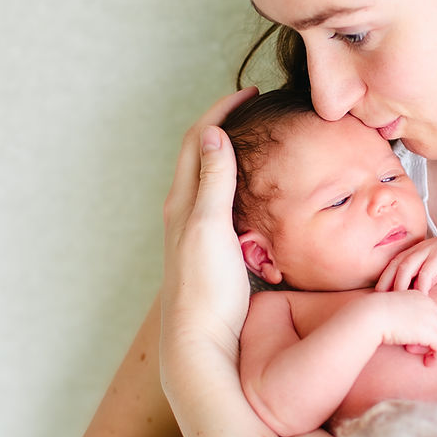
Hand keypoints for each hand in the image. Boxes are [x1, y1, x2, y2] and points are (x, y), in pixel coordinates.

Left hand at [159, 87, 258, 372]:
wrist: (200, 343)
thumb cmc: (205, 288)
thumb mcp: (210, 228)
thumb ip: (212, 181)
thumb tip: (212, 132)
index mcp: (182, 201)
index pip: (196, 140)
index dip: (219, 112)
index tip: (248, 93)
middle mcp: (183, 212)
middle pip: (197, 154)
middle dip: (221, 124)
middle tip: (252, 110)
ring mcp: (194, 232)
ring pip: (206, 177)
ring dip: (225, 151)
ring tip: (254, 140)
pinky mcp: (208, 250)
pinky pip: (216, 200)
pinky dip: (231, 180)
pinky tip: (252, 191)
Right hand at [357, 290, 436, 364]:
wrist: (371, 315)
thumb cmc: (375, 315)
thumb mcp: (393, 310)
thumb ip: (405, 316)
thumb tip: (410, 330)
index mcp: (421, 297)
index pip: (434, 316)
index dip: (426, 330)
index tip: (411, 338)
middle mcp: (429, 305)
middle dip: (431, 339)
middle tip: (413, 348)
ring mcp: (431, 318)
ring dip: (434, 349)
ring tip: (420, 356)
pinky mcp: (431, 333)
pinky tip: (427, 362)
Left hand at [376, 233, 436, 295]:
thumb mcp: (430, 272)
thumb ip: (417, 280)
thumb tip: (404, 298)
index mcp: (413, 251)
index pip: (392, 265)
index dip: (383, 278)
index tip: (377, 295)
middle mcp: (418, 249)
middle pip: (396, 264)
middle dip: (387, 280)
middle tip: (382, 298)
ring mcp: (429, 250)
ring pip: (408, 266)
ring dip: (401, 282)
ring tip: (398, 299)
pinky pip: (427, 270)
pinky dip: (422, 283)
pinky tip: (421, 295)